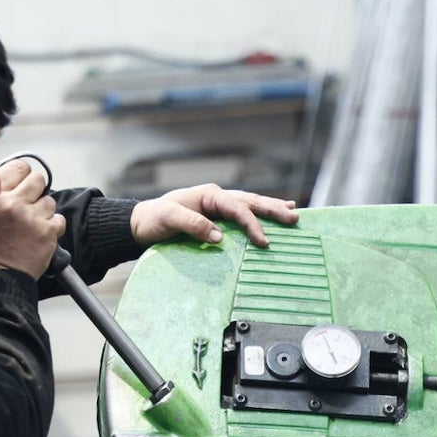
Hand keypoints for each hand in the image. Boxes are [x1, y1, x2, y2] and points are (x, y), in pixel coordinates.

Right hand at [0, 160, 65, 278]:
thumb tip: (11, 182)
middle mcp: (13, 203)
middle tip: (29, 205)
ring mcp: (32, 218)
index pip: (18, 167)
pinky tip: (40, 236)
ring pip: (50, 201)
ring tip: (32, 225)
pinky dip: (53, 227)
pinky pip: (59, 220)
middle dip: (36, 191)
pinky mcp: (47, 233)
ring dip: (44, 211)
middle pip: (38, 179)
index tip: (22, 185)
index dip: (22, 175)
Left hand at [130, 183, 298, 249]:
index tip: (263, 242)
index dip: (252, 224)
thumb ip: (194, 225)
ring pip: (250, 205)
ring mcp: (218, 206)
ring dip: (271, 208)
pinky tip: (273, 214)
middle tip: (294, 217)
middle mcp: (217, 198)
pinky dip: (260, 214)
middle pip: (251, 201)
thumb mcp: (170, 219)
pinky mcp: (218, 217)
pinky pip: (243, 214)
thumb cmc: (155, 219)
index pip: (237, 208)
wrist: (143, 223)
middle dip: (273, 209)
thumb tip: (219, 237)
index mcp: (209, 195)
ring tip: (293, 211)